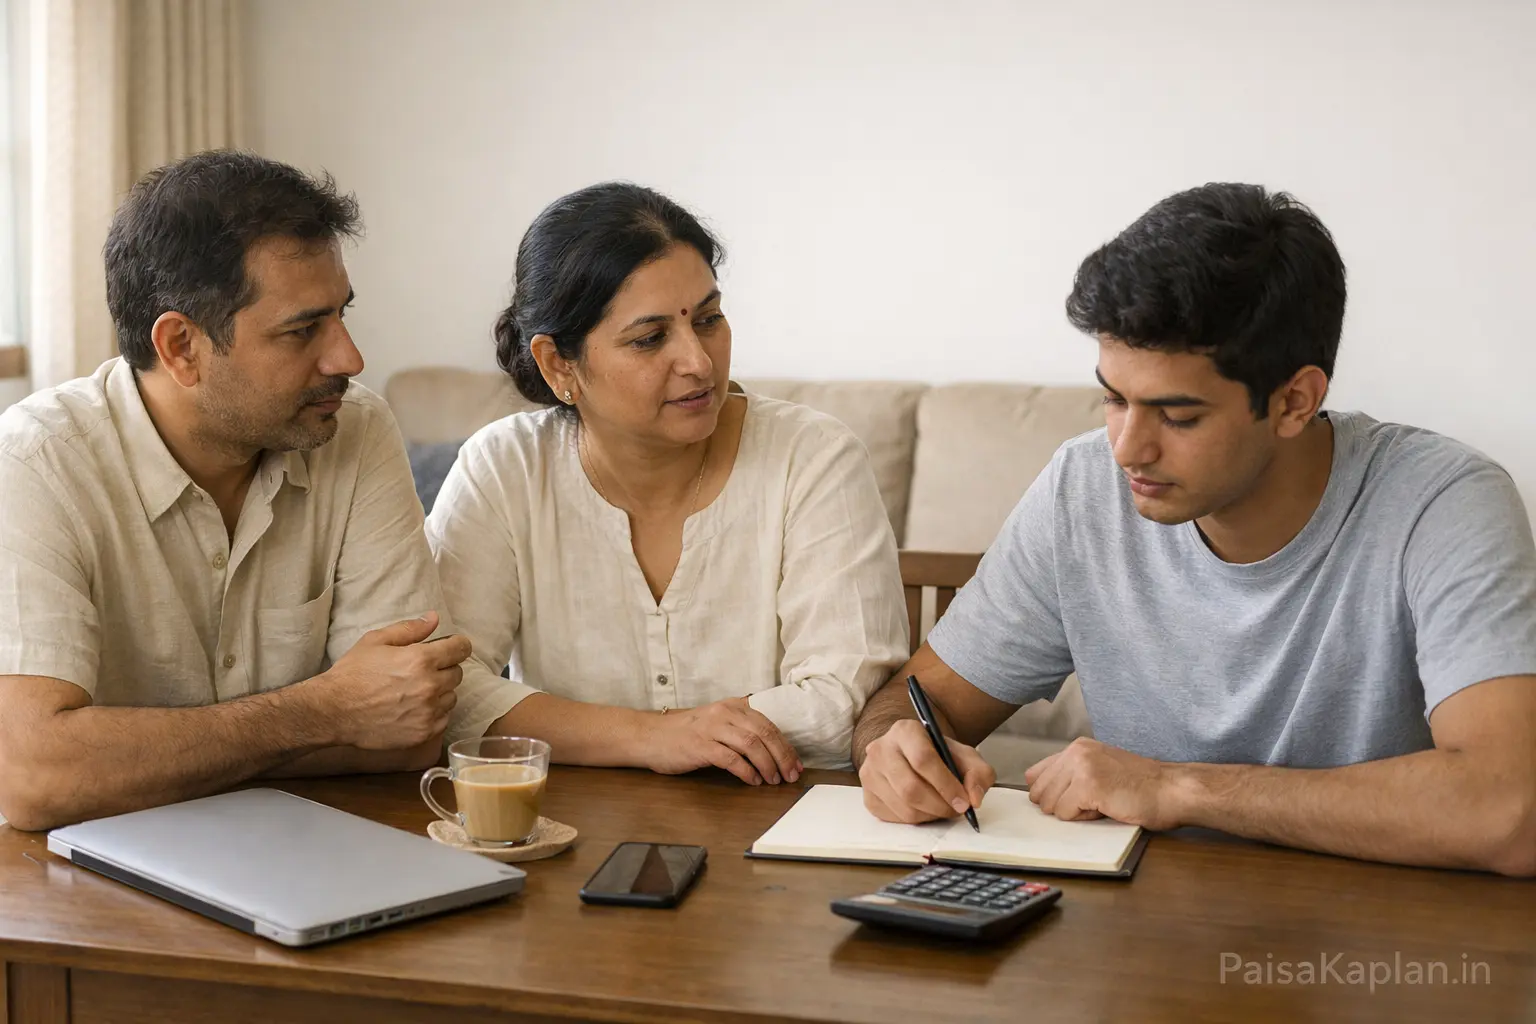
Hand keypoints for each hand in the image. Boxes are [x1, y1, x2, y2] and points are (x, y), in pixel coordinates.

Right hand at [305, 612, 471, 749]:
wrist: (333, 712)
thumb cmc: (353, 673)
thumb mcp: (376, 641)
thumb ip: (410, 629)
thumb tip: (435, 618)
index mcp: (421, 659)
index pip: (461, 649)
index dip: (456, 646)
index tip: (450, 649)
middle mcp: (430, 686)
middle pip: (458, 673)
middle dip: (444, 669)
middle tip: (422, 671)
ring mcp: (428, 712)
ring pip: (452, 697)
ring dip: (440, 692)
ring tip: (416, 692)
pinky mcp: (424, 733)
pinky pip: (443, 719)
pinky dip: (434, 714)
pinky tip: (414, 709)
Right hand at [644, 697, 802, 785]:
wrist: (650, 736)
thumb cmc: (684, 734)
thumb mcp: (716, 722)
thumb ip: (740, 729)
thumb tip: (772, 751)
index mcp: (732, 706)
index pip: (768, 724)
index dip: (785, 745)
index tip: (796, 763)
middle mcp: (724, 713)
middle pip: (764, 734)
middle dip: (782, 757)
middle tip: (790, 775)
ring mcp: (711, 728)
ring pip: (751, 744)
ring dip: (767, 765)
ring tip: (773, 780)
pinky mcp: (700, 745)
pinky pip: (730, 758)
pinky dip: (746, 771)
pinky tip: (752, 780)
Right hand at [859, 718, 994, 823]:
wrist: (911, 755)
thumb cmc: (939, 755)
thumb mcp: (965, 756)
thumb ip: (978, 773)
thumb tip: (974, 798)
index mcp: (904, 731)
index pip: (923, 759)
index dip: (946, 785)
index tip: (963, 802)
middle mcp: (880, 749)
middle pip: (910, 788)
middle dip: (940, 806)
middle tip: (956, 810)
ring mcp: (870, 774)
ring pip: (904, 808)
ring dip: (930, 816)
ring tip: (942, 808)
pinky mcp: (868, 796)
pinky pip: (896, 819)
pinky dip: (917, 820)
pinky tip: (925, 809)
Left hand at [1023, 737, 1181, 829]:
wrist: (1172, 790)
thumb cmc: (1141, 787)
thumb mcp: (1100, 770)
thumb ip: (1070, 775)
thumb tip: (1037, 793)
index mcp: (1077, 747)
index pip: (1036, 775)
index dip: (1051, 794)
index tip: (1074, 799)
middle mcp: (1076, 751)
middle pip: (1039, 792)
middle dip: (1062, 805)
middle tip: (1095, 801)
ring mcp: (1081, 767)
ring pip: (1049, 804)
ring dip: (1074, 812)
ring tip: (1103, 802)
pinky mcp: (1088, 785)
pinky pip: (1065, 813)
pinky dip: (1084, 818)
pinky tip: (1107, 808)